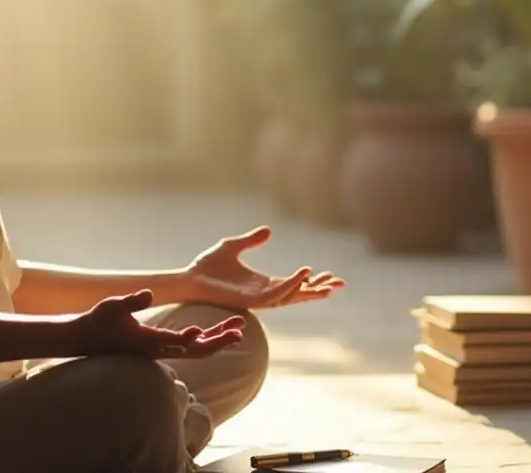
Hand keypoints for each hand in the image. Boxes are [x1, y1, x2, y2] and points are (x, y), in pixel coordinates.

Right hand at [72, 289, 244, 358]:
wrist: (88, 339)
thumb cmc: (99, 321)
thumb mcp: (111, 307)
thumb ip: (131, 301)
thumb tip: (147, 294)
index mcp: (146, 341)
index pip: (171, 341)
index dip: (187, 337)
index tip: (201, 330)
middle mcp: (158, 349)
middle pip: (194, 350)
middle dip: (218, 340)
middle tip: (240, 330)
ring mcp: (162, 350)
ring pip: (197, 349)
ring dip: (218, 339)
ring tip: (239, 328)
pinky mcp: (163, 347)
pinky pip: (191, 346)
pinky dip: (208, 339)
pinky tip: (220, 331)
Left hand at [184, 226, 344, 310]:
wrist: (190, 278)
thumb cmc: (208, 265)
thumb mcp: (233, 246)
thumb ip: (252, 240)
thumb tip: (270, 230)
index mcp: (263, 283)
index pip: (294, 284)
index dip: (311, 281)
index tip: (329, 274)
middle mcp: (264, 293)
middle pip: (298, 294)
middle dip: (318, 290)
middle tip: (340, 284)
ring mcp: (258, 298)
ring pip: (290, 295)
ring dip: (308, 288)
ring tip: (326, 281)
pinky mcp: (251, 300)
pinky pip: (276, 294)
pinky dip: (291, 286)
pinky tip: (303, 276)